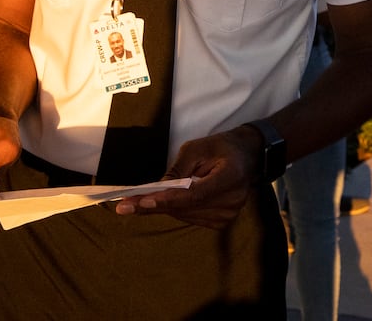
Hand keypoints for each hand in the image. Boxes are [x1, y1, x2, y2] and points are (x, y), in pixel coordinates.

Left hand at [115, 127, 259, 227]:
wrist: (247, 157)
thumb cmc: (221, 147)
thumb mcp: (197, 148)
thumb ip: (177, 171)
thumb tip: (153, 192)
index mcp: (231, 176)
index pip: (194, 194)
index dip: (166, 200)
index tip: (139, 203)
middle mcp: (232, 201)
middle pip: (185, 208)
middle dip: (154, 204)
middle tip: (124, 205)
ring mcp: (228, 215)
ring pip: (184, 215)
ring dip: (164, 206)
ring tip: (146, 198)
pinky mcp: (221, 222)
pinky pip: (189, 217)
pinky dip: (176, 208)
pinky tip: (173, 198)